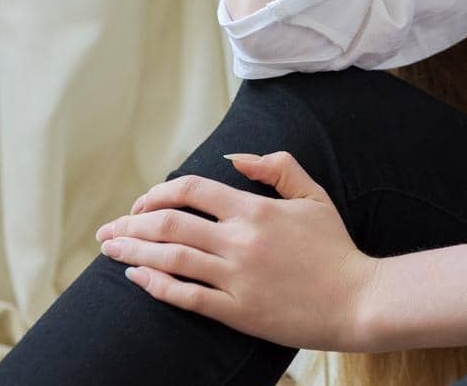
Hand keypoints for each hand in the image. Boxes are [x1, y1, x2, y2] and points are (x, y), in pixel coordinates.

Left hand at [94, 151, 381, 352]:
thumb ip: (277, 167)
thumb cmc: (334, 248)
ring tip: (110, 249)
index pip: (192, 189)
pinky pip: (186, 296)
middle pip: (170, 223)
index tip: (142, 201)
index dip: (158, 192)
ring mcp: (237, 277)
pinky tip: (137, 277)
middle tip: (110, 228)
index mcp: (255, 210)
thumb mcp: (312, 197)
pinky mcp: (237, 310)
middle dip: (132, 223)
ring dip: (134, 251)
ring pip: (171, 258)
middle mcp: (241, 240)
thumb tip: (235, 156)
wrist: (356, 299)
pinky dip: (156, 284)